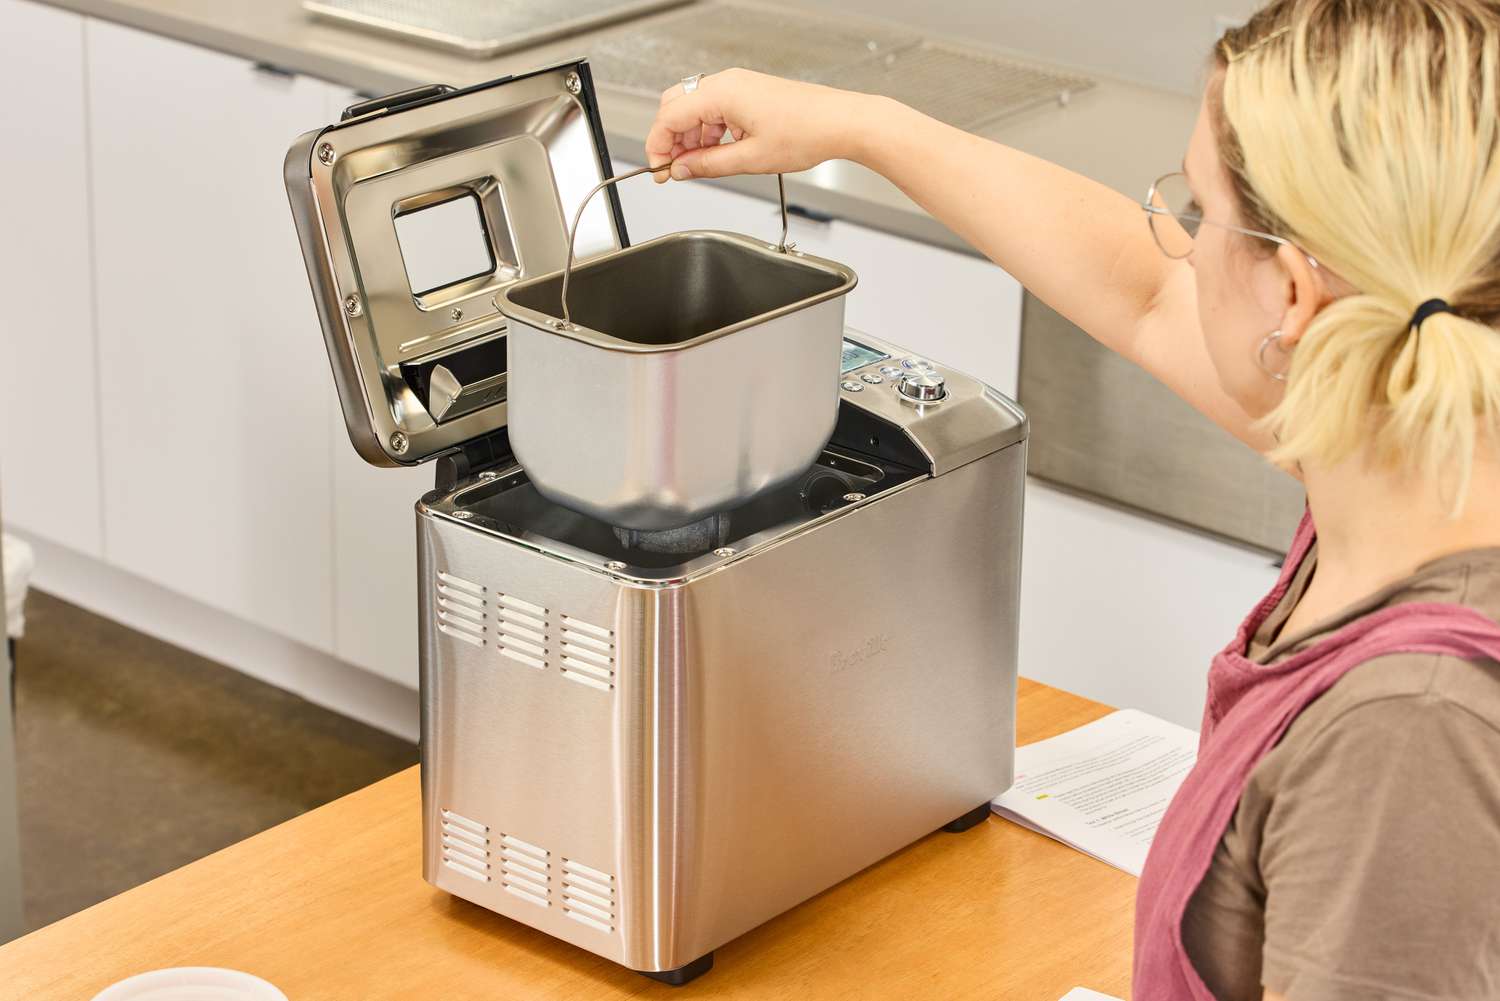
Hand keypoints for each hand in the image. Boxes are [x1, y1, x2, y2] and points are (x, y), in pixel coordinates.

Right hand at [645, 68, 871, 181]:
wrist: (840, 122)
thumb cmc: (806, 133)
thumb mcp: (749, 159)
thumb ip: (707, 165)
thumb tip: (681, 170)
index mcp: (721, 93)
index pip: (669, 117)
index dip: (658, 146)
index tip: (659, 170)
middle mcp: (727, 83)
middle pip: (676, 107)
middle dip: (670, 140)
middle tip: (675, 169)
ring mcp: (739, 86)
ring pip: (696, 109)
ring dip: (691, 138)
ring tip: (700, 166)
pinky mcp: (749, 93)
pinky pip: (716, 109)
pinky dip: (709, 131)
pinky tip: (719, 152)